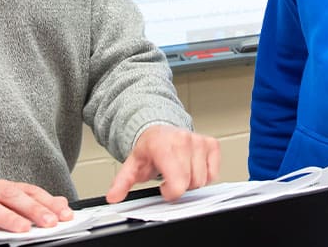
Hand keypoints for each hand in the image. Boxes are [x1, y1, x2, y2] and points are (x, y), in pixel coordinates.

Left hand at [105, 125, 219, 202]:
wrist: (159, 131)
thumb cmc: (149, 149)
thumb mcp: (132, 166)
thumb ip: (122, 183)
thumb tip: (113, 196)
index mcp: (163, 146)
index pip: (178, 183)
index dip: (170, 192)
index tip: (163, 188)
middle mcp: (183, 140)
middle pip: (191, 183)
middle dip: (180, 187)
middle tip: (170, 179)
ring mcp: (198, 141)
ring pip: (203, 180)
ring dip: (192, 182)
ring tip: (180, 173)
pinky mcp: (211, 144)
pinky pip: (213, 173)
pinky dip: (205, 176)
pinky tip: (192, 169)